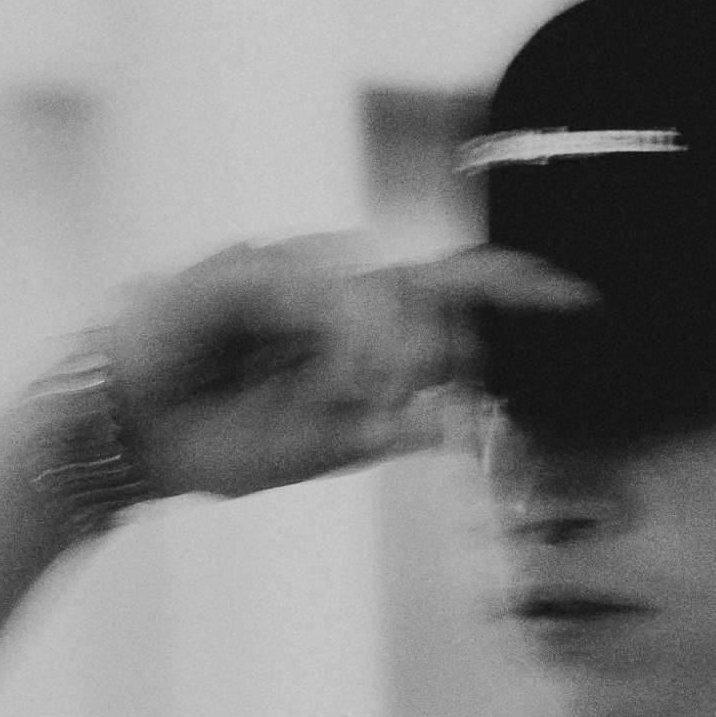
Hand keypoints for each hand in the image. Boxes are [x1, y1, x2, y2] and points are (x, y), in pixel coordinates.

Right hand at [93, 235, 594, 498]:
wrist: (128, 449)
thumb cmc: (221, 441)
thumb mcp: (328, 444)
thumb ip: (395, 425)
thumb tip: (465, 422)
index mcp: (360, 324)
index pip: (454, 288)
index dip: (519, 284)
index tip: (586, 297)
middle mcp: (331, 285)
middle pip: (423, 284)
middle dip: (435, 345)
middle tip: (406, 400)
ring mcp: (285, 268)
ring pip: (372, 282)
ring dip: (387, 344)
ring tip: (367, 396)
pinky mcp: (238, 266)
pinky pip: (312, 286)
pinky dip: (340, 332)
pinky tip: (343, 377)